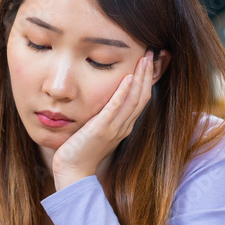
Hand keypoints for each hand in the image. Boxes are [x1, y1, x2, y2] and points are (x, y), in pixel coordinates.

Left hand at [52, 52, 156, 189]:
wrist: (73, 171)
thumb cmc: (81, 150)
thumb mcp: (96, 128)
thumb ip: (103, 115)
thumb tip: (103, 99)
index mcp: (123, 126)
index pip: (140, 99)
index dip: (147, 80)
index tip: (148, 61)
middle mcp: (123, 126)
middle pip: (142, 96)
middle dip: (147, 74)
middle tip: (151, 53)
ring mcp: (114, 128)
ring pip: (133, 100)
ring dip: (140, 78)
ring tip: (144, 59)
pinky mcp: (101, 130)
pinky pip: (115, 109)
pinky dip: (123, 93)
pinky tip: (128, 78)